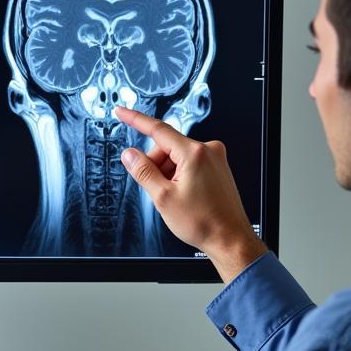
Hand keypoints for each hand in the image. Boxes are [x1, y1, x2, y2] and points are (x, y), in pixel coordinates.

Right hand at [114, 106, 266, 282]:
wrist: (229, 238)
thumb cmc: (204, 221)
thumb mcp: (163, 197)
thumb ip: (143, 171)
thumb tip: (130, 155)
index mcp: (194, 153)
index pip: (158, 130)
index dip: (135, 120)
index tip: (122, 112)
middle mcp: (208, 150)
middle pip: (166, 148)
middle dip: (156, 166)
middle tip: (159, 191)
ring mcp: (215, 159)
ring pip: (177, 157)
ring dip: (169, 174)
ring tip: (176, 198)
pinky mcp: (217, 168)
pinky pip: (189, 164)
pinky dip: (180, 177)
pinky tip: (184, 196)